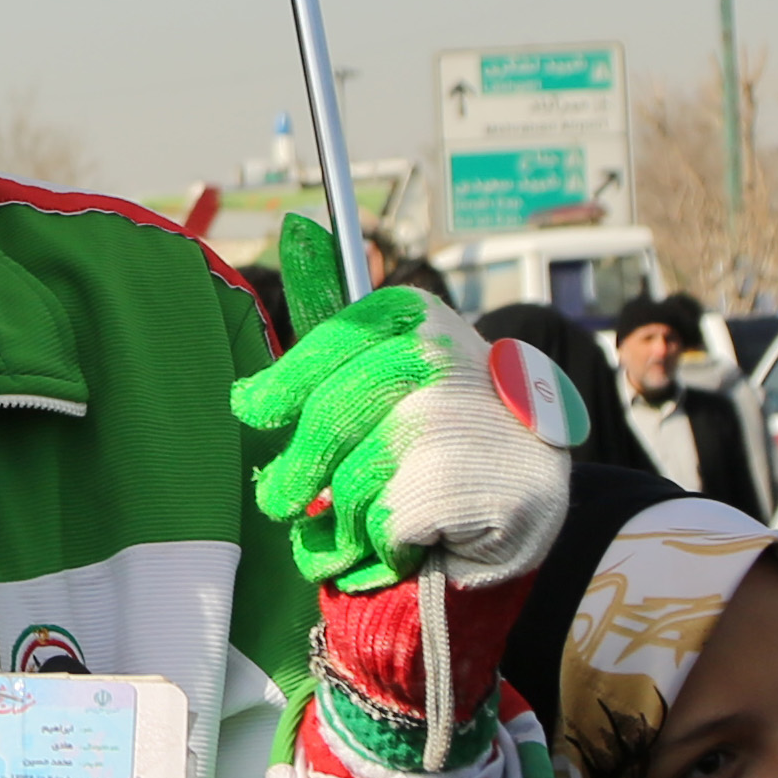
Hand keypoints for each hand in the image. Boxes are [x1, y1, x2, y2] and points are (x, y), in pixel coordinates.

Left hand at [228, 217, 567, 596]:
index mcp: (414, 317)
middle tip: (280, 501)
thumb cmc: (438, 434)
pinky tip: (412, 541)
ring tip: (364, 527)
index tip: (250, 410)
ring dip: (343, 523)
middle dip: (295, 474)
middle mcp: (439, 355)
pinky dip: (381, 549)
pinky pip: (380, 525)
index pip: (332, 340)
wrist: (527, 502)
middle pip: (328, 418)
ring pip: (349, 482)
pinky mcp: (468, 484)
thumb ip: (336, 320)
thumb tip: (296, 228)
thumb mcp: (391, 365)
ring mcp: (458, 419)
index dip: (283, 383)